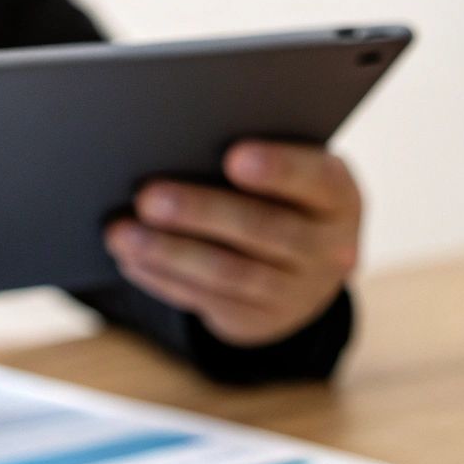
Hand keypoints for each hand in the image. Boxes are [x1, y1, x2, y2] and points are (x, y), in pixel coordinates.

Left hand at [105, 141, 360, 346]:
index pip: (316, 180)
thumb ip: (256, 160)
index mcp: (339, 198)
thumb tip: (180, 142)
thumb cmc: (282, 195)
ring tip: (123, 233)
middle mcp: (330, 249)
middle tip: (148, 196)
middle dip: (202, 212)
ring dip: (171, 253)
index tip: (234, 156)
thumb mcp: (290, 175)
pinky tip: (131, 258)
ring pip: (231, 273)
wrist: (302, 268)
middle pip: (266, 230)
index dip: (280, 170)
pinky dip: (165, 279)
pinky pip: (209, 301)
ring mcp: (299, 293)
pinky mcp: (262, 321)